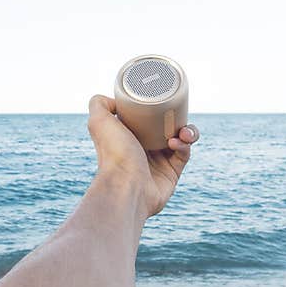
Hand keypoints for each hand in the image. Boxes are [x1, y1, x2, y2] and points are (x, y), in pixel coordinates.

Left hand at [87, 94, 199, 217]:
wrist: (126, 187)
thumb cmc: (113, 154)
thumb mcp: (99, 121)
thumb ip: (98, 103)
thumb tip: (114, 100)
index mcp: (129, 135)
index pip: (148, 117)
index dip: (159, 107)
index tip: (165, 100)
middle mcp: (143, 148)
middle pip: (167, 127)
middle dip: (178, 119)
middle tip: (179, 116)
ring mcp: (158, 161)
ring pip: (180, 139)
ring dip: (187, 132)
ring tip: (183, 132)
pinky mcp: (171, 173)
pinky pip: (184, 154)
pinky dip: (184, 146)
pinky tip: (176, 143)